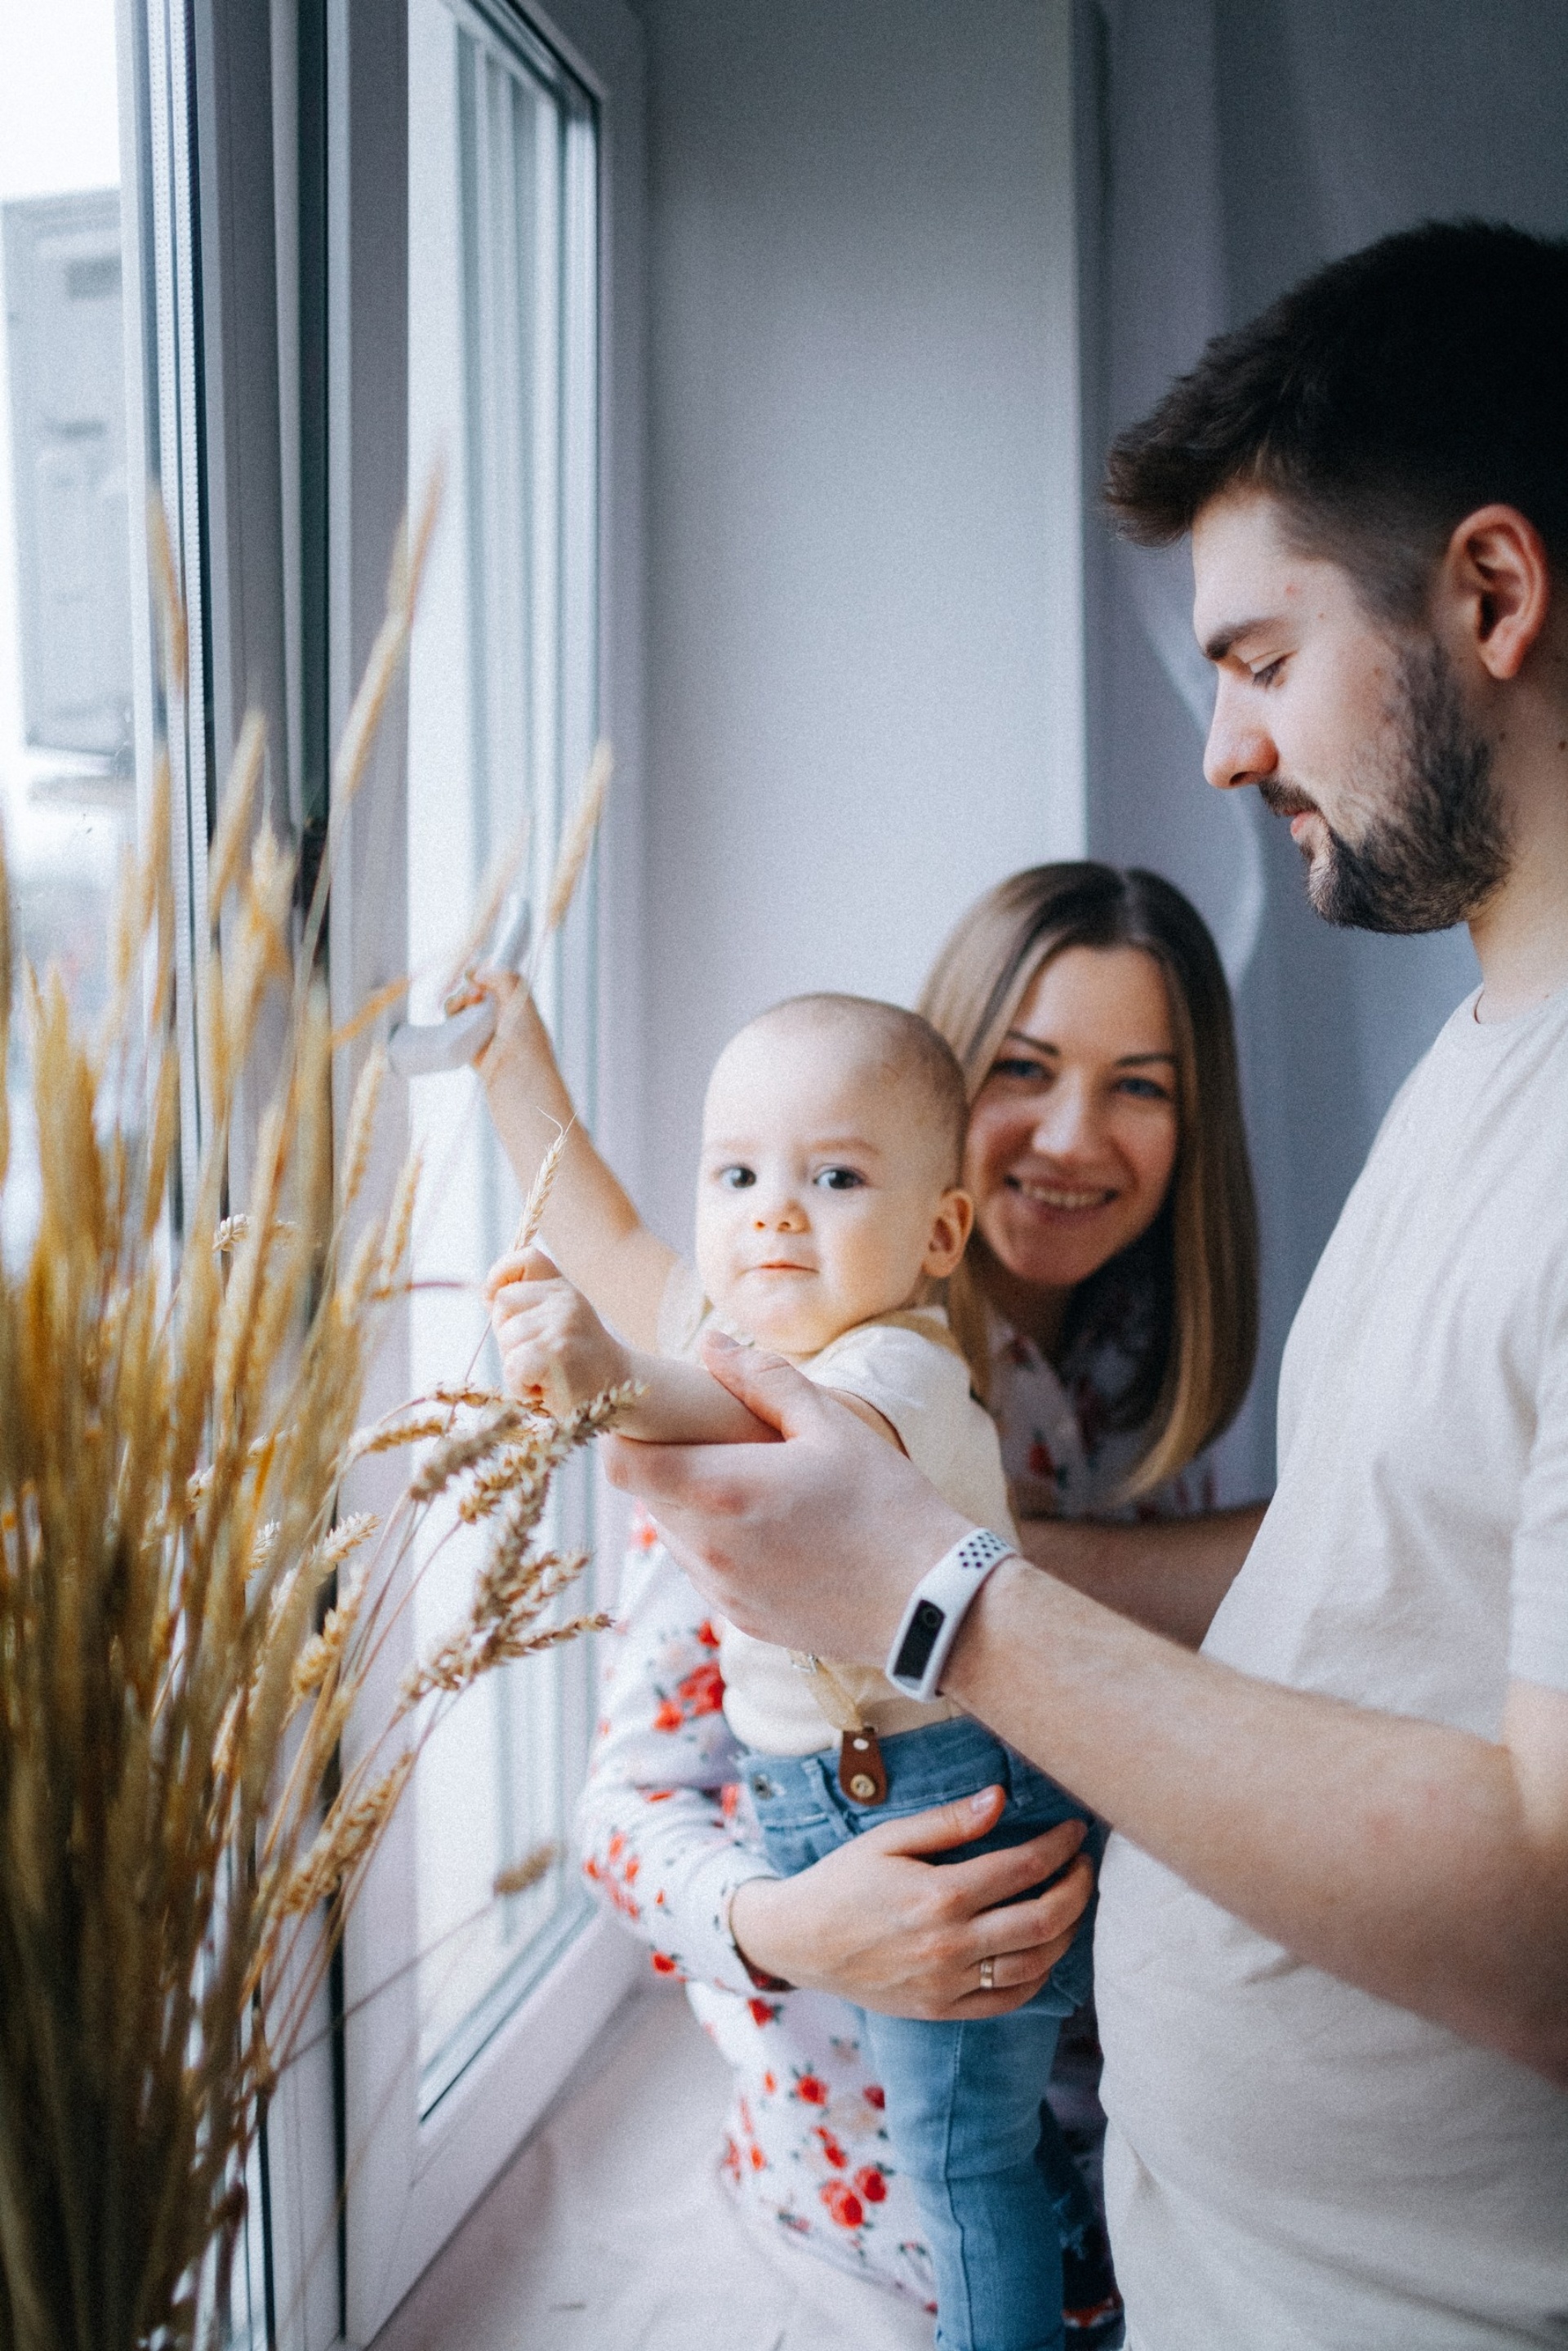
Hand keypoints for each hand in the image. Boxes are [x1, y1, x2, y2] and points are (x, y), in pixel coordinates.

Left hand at [486, 1247, 628, 1414]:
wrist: (616, 1390)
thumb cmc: (577, 1363)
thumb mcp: (558, 1322)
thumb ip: (528, 1306)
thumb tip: (487, 1294)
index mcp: (563, 1288)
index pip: (526, 1259)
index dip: (501, 1273)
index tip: (492, 1298)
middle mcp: (565, 1299)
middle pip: (503, 1302)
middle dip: (506, 1333)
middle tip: (535, 1356)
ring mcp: (562, 1324)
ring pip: (506, 1338)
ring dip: (515, 1365)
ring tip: (544, 1374)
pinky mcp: (555, 1353)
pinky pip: (513, 1366)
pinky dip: (521, 1385)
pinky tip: (544, 1389)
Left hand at [602, 1328, 970, 1667]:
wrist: (933, 1605)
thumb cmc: (888, 1507)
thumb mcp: (832, 1427)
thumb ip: (763, 1381)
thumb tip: (710, 1344)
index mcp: (720, 1492)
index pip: (621, 1464)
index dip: (622, 1433)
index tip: (650, 1413)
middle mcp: (707, 1549)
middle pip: (648, 1497)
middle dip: (669, 1463)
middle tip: (715, 1440)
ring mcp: (722, 1591)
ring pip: (676, 1536)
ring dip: (695, 1505)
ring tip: (753, 1485)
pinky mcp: (743, 1620)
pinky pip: (707, 1571)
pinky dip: (721, 1544)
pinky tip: (775, 1530)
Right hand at [728, 1787, 1092, 2019]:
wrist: (800, 1942)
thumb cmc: (844, 1881)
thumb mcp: (889, 1839)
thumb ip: (950, 1822)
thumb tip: (1001, 1799)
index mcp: (939, 1894)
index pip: (1025, 1867)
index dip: (1061, 1845)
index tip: (1074, 1830)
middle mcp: (950, 1944)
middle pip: (1044, 1919)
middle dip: (1079, 1887)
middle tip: (1085, 1865)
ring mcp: (949, 1983)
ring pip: (1036, 1963)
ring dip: (1068, 1930)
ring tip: (1072, 1901)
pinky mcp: (943, 2010)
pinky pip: (1009, 1999)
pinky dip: (1040, 1974)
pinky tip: (1044, 1948)